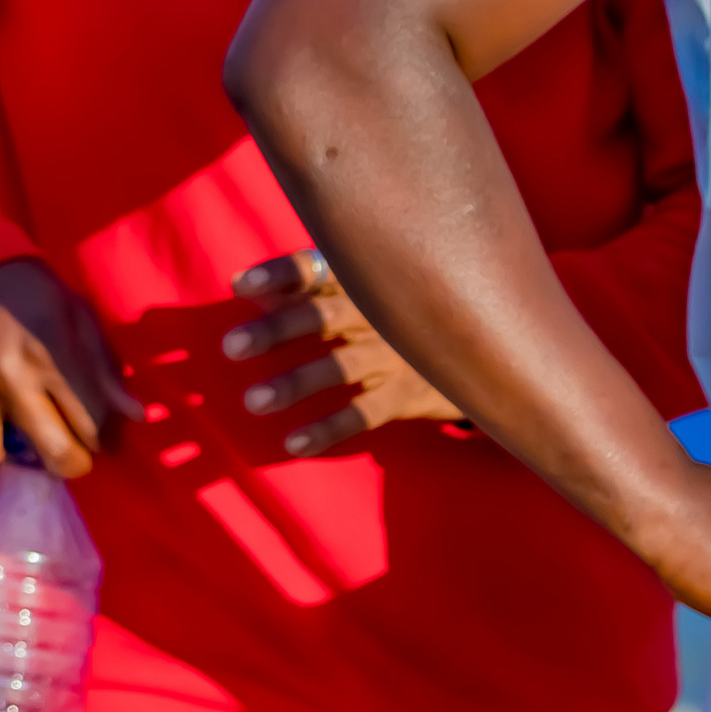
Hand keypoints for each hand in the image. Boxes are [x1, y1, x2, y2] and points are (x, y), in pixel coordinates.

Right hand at [0, 258, 137, 477]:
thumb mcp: (75, 313)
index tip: (91, 432)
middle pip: (54, 455)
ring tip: (9, 424)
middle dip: (67, 460)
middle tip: (63, 447)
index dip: (98, 437)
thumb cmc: (24, 290)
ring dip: (5, 447)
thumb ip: (104, 366)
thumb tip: (134, 416)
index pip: (92, 427)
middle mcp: (9, 377)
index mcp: (52, 352)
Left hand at [225, 251, 461, 455]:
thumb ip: (302, 288)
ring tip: (253, 402)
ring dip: (295, 384)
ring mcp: (396, 353)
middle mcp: (376, 311)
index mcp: (357, 281)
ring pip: (340, 367)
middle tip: (230, 347)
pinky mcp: (409, 393)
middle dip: (276, 330)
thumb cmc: (388, 313)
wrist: (480, 347)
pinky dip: (331, 429)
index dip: (279, 274)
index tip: (240, 286)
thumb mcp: (356, 291)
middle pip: (322, 315)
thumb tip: (241, 285)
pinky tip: (295, 443)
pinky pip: (367, 412)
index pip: (316, 268)